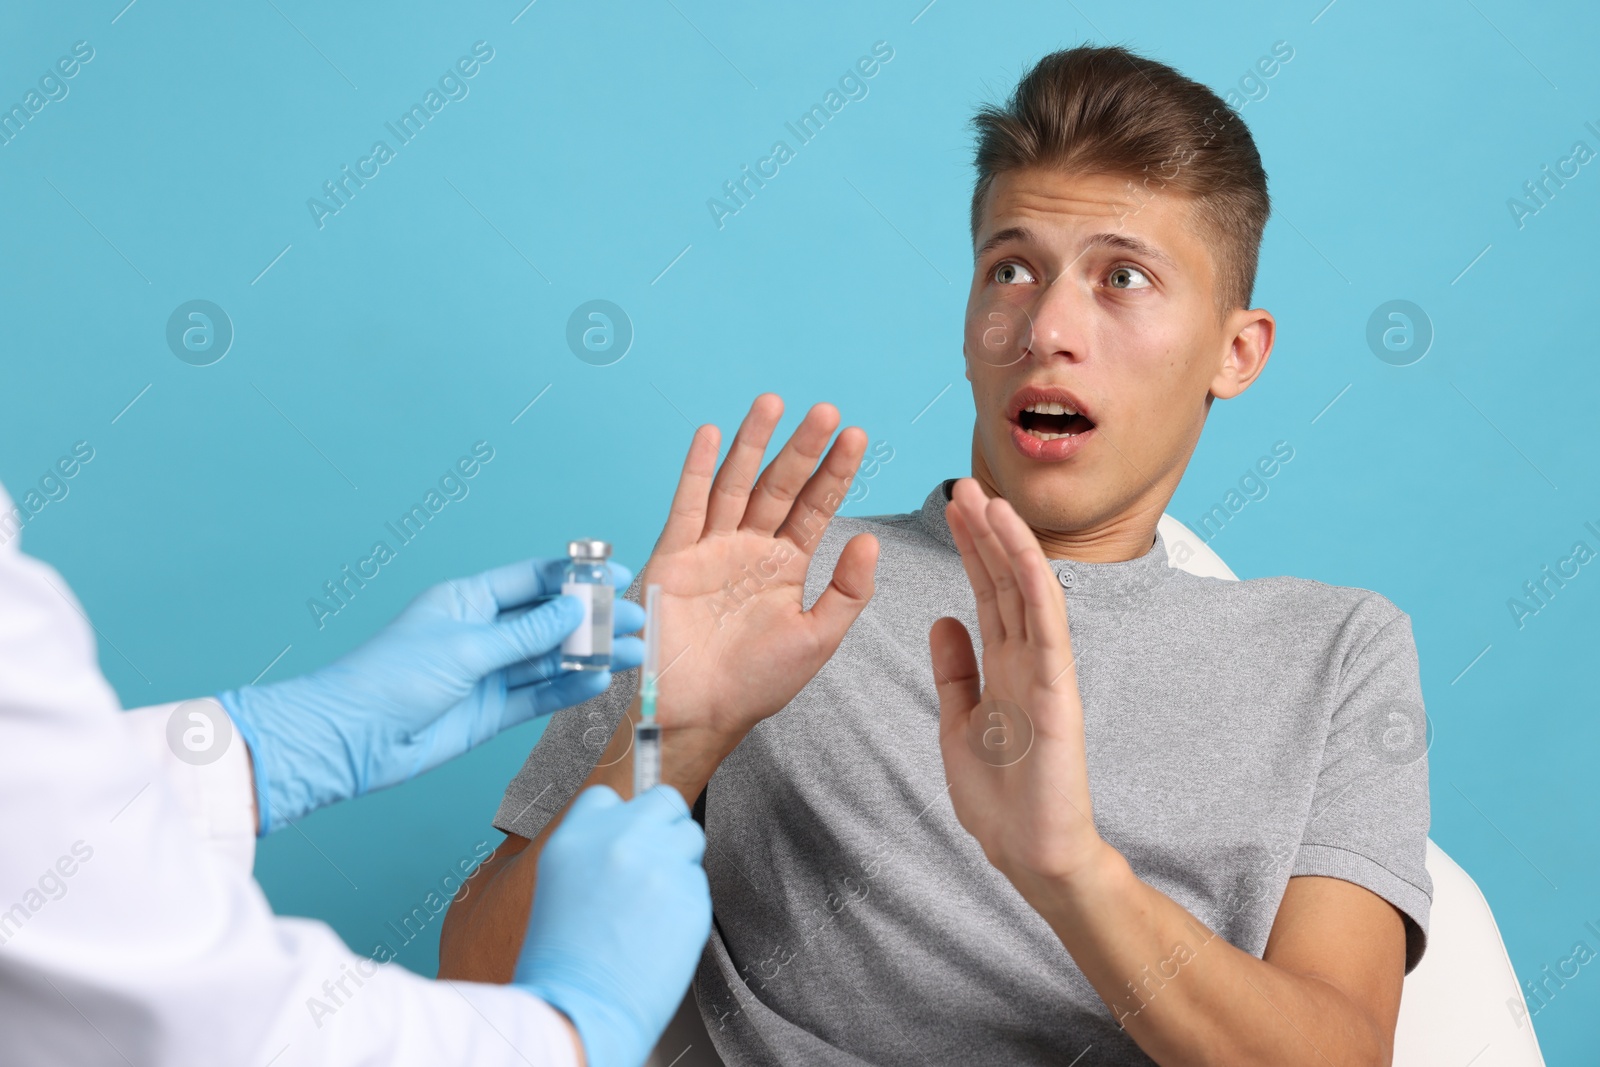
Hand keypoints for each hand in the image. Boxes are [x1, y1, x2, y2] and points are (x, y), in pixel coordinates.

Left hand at [219, 558, 642, 832]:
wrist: (351, 740)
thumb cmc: (389, 679)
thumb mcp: (465, 648)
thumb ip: (525, 634)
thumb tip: (574, 610)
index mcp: (467, 601)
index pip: (532, 580)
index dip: (574, 578)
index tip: (615, 578)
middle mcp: (480, 633)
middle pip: (548, 620)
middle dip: (592, 620)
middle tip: (635, 620)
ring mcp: (487, 673)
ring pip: (550, 660)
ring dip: (588, 656)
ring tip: (631, 653)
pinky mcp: (490, 712)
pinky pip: (538, 696)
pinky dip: (569, 690)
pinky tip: (599, 683)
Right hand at [515, 785, 710, 1066]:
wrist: (578, 1010)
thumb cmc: (562, 960)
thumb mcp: (560, 883)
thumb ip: (594, 849)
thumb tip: (628, 830)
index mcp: (578, 835)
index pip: (612, 795)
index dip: (623, 816)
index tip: (629, 831)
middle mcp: (621, 839)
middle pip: (665, 800)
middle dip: (664, 824)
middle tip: (654, 858)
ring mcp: (660, 864)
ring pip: (690, 837)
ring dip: (679, 860)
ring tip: (654, 902)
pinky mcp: (691, 895)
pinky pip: (698, 882)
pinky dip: (685, 901)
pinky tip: (660, 929)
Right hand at [638, 394, 878, 796]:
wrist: (700, 714)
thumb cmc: (757, 683)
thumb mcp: (817, 637)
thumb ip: (847, 590)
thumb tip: (871, 540)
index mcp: (784, 565)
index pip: (816, 507)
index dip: (835, 472)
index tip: (857, 436)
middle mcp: (749, 548)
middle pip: (779, 486)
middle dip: (802, 448)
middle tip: (826, 410)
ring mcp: (711, 548)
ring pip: (735, 483)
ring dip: (753, 443)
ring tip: (774, 403)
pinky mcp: (674, 557)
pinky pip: (687, 506)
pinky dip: (697, 469)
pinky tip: (711, 434)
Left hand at [929, 479, 1107, 893]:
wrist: (1031, 853)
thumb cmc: (1001, 798)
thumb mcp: (958, 722)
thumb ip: (955, 671)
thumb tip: (943, 620)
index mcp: (1002, 664)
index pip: (985, 592)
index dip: (969, 548)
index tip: (951, 506)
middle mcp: (1026, 658)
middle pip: (1004, 580)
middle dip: (984, 531)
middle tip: (962, 483)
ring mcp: (1045, 670)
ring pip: (1028, 590)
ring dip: (1008, 543)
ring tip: (986, 498)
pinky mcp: (1057, 688)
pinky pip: (1047, 624)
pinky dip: (1034, 581)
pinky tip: (1019, 547)